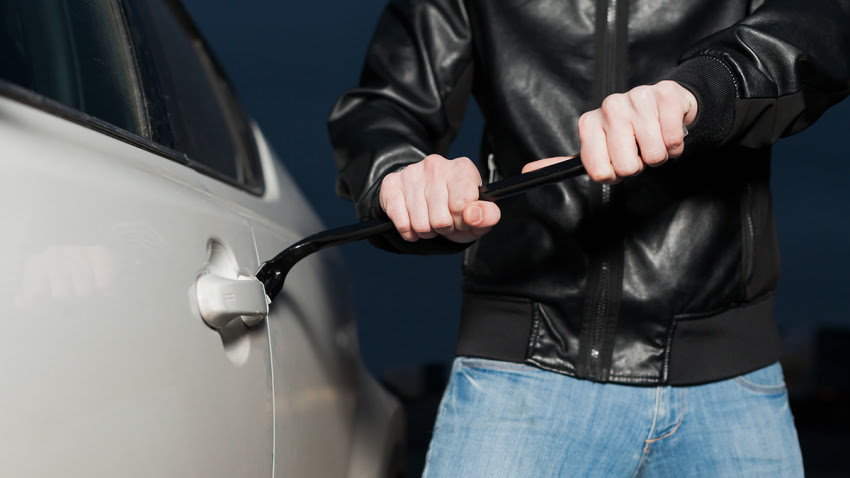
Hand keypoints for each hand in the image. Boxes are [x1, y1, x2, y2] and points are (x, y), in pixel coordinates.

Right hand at [379, 154, 500, 242]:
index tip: (462, 217)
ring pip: (420, 224)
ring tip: (430, 220)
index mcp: (462, 168)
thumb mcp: (478, 213)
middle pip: (440, 219)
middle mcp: (436, 166)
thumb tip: (473, 215)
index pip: (462, 206)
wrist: (425, 196)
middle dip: (443, 228)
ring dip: (426, 231)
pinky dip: (408, 231)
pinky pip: (401, 223)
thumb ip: (487, 215)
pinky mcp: (391, 184)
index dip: (463, 221)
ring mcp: (412, 173)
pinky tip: (413, 221)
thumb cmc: (456, 206)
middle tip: (444, 220)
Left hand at [522, 81, 696, 181]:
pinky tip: (666, 132)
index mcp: (588, 123)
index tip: (615, 162)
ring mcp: (637, 98)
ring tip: (652, 140)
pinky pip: (674, 141)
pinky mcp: (665, 95)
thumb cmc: (627, 133)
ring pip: (654, 155)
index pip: (600, 172)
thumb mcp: (593, 148)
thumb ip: (562, 163)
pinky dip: (675, 145)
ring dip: (658, 155)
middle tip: (637, 150)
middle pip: (628, 167)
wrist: (662, 104)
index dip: (613, 175)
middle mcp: (609, 107)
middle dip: (638, 165)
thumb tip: (527, 173)